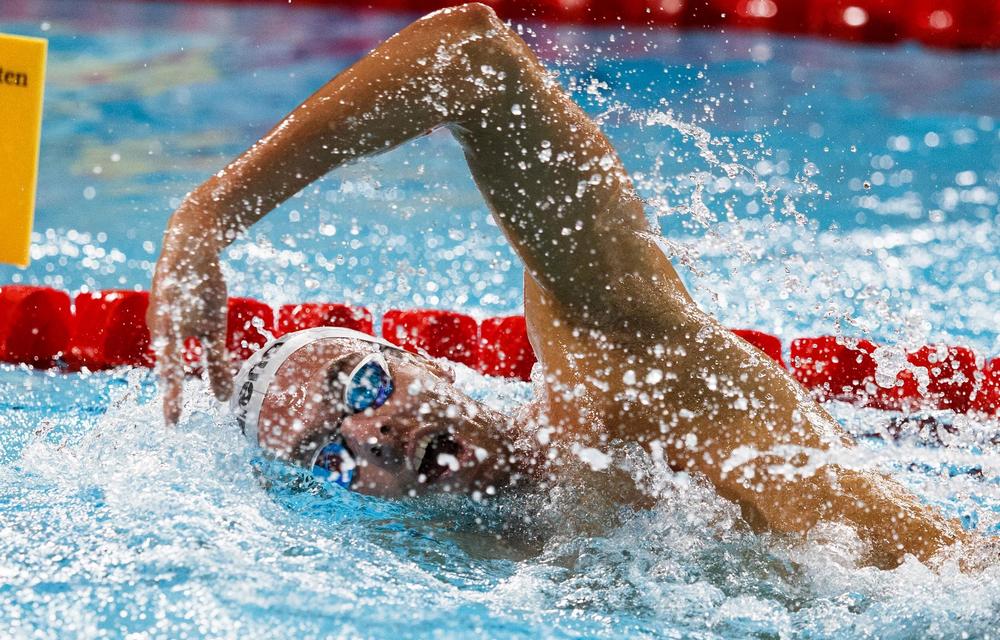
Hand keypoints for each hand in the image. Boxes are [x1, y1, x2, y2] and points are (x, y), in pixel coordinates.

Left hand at [148, 220, 232, 423]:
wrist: (192, 244)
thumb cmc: (199, 289)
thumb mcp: (212, 328)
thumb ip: (215, 361)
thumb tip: (223, 397)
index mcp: (165, 336)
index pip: (170, 374)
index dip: (173, 398)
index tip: (174, 425)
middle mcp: (160, 324)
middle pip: (167, 363)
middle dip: (171, 391)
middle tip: (172, 422)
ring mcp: (165, 306)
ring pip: (169, 340)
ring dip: (172, 366)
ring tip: (175, 383)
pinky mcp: (173, 286)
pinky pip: (179, 311)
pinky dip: (183, 327)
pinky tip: (190, 336)